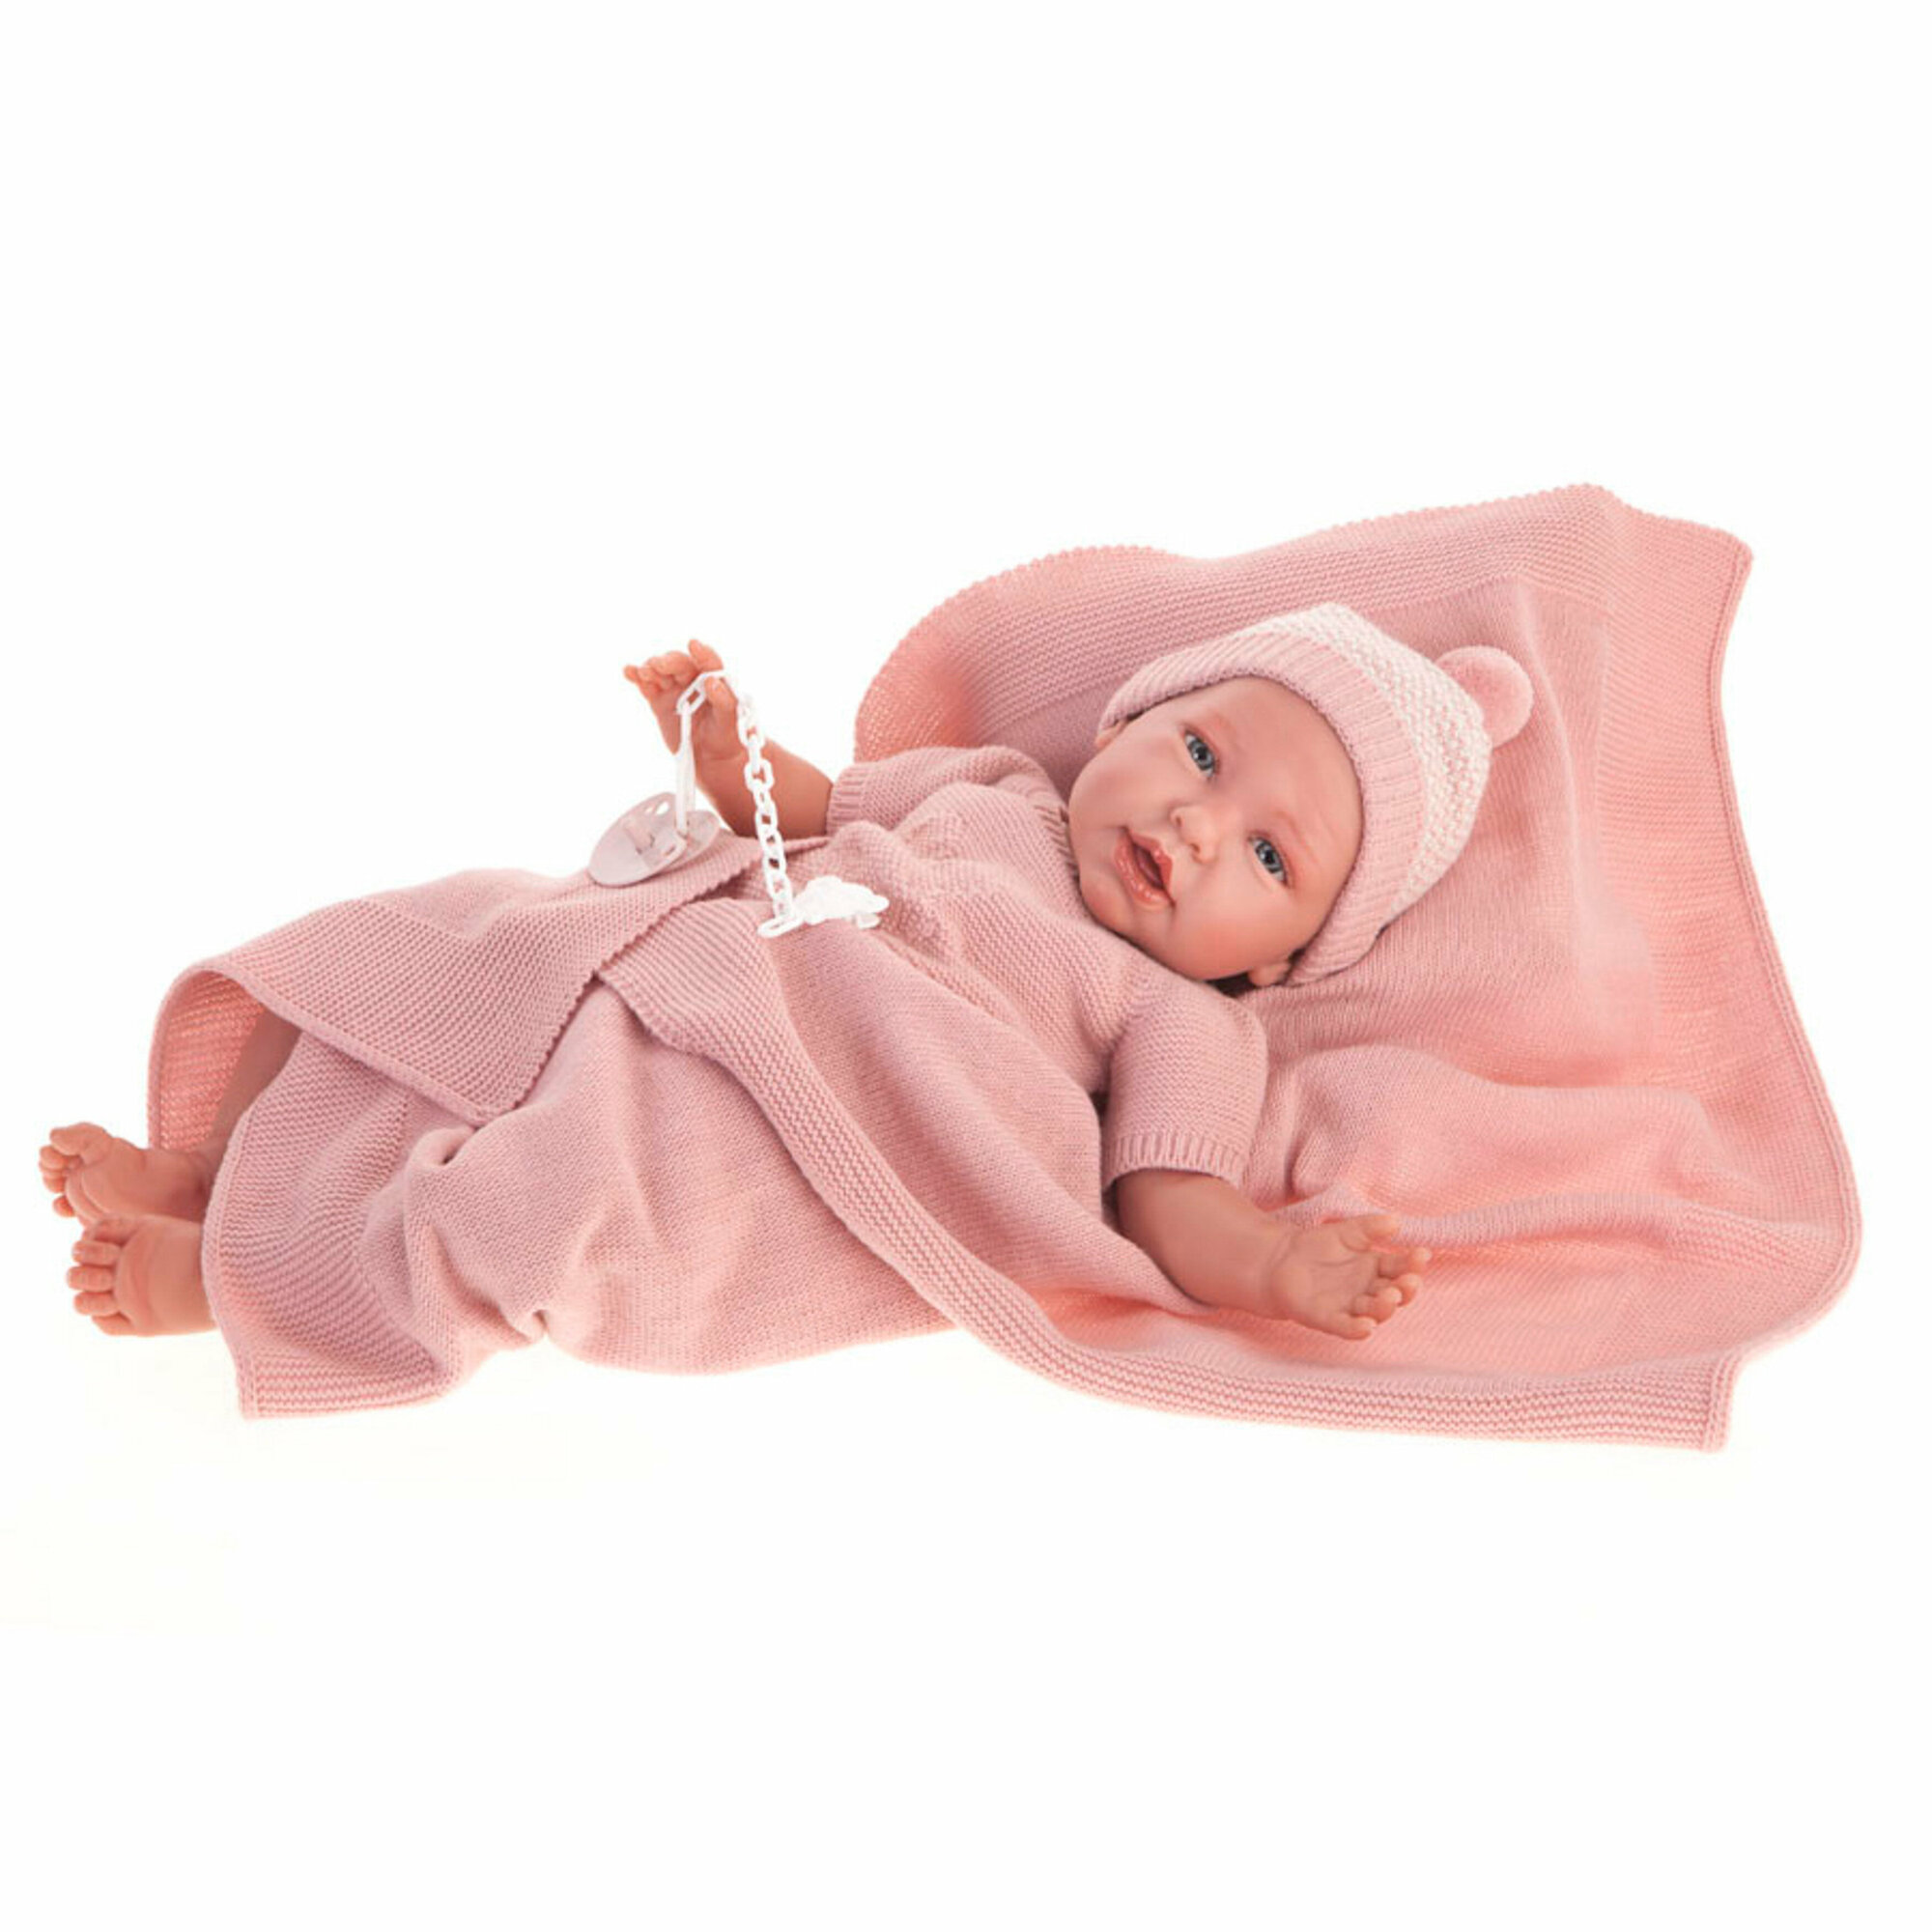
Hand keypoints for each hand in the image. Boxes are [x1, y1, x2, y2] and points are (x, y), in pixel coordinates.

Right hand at [623, 640, 746, 774]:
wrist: (711, 756)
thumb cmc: (727, 735)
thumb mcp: (730, 720)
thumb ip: (724, 700)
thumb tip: (712, 681)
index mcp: (715, 680)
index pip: (709, 662)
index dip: (702, 653)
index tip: (694, 644)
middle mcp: (693, 680)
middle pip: (680, 664)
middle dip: (669, 662)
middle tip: (659, 665)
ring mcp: (675, 689)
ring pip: (661, 672)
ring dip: (651, 668)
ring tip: (644, 672)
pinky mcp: (660, 700)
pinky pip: (647, 686)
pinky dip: (636, 677)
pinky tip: (628, 671)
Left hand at [1259, 1213, 1430, 1338]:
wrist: (1280, 1259)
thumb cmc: (1318, 1246)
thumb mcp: (1347, 1231)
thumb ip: (1370, 1227)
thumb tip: (1397, 1221)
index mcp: (1376, 1270)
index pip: (1401, 1268)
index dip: (1413, 1263)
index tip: (1422, 1254)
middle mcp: (1368, 1292)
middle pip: (1394, 1294)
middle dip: (1405, 1289)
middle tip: (1410, 1281)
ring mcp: (1349, 1307)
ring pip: (1374, 1312)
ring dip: (1385, 1308)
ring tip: (1391, 1297)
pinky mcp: (1327, 1319)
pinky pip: (1346, 1327)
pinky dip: (1357, 1329)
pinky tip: (1367, 1327)